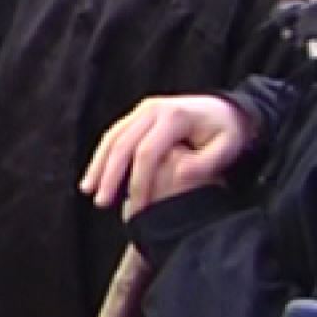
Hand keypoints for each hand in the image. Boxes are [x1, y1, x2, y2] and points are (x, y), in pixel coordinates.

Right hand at [82, 95, 250, 217]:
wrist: (228, 109)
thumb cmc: (228, 132)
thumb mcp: (227, 147)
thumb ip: (205, 163)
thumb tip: (178, 174)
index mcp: (173, 117)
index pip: (147, 152)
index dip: (139, 182)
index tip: (138, 207)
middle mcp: (153, 109)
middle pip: (122, 144)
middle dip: (109, 175)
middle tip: (100, 202)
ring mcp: (143, 110)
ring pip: (113, 137)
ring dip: (98, 164)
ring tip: (88, 189)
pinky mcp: (139, 114)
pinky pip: (115, 134)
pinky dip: (103, 155)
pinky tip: (96, 173)